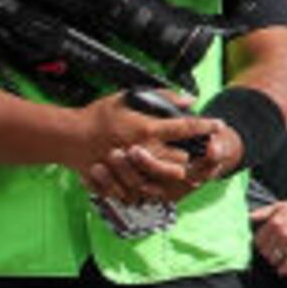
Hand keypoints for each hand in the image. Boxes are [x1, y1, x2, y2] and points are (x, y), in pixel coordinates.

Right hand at [73, 96, 217, 208]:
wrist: (67, 137)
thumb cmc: (97, 116)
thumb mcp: (127, 98)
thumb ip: (160, 97)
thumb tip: (189, 99)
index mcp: (146, 129)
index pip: (185, 128)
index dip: (205, 126)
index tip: (219, 125)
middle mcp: (142, 151)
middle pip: (182, 160)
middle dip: (190, 157)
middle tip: (195, 152)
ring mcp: (132, 169)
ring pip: (166, 178)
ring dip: (174, 173)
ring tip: (178, 167)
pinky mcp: (122, 181)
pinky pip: (145, 190)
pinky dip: (153, 187)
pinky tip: (156, 180)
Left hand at [251, 199, 286, 266]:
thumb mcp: (280, 206)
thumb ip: (263, 212)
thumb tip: (248, 217)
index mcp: (275, 223)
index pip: (260, 242)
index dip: (262, 246)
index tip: (267, 247)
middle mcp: (283, 234)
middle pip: (267, 252)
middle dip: (269, 255)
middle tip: (275, 256)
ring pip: (277, 260)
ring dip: (277, 264)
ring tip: (281, 263)